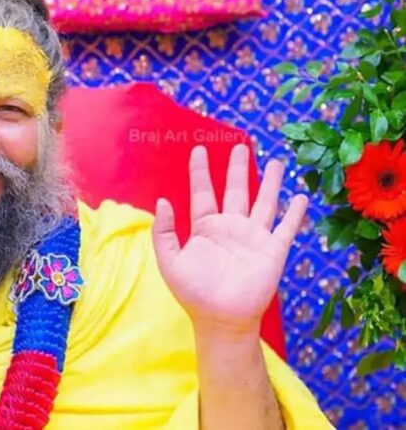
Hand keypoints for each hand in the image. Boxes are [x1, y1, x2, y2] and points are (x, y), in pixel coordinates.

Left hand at [152, 144, 307, 334]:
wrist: (221, 319)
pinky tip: (301, 197)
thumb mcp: (170, 261)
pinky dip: (295, 213)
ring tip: (275, 161)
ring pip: (264, 202)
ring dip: (270, 183)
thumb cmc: (193, 292)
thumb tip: (162, 201)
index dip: (200, 172)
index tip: (199, 150)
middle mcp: (230, 227)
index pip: (203, 192)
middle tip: (240, 144)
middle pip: (236, 190)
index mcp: (205, 228)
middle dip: (238, 168)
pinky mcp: (273, 251)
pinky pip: (286, 228)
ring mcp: (253, 237)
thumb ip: (164, 232)